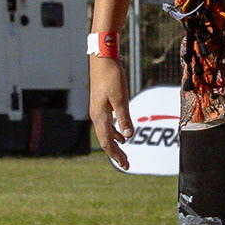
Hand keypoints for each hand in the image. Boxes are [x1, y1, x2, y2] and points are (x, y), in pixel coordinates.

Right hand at [91, 54, 132, 170]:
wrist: (102, 59)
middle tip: (127, 165)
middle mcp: (96, 116)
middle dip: (116, 153)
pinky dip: (115, 132)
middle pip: (106, 140)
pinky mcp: (101, 104)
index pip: (107, 142)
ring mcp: (98, 110)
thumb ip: (124, 117)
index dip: (116, 155)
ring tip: (124, 154)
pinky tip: (122, 135)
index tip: (125, 165)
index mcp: (100, 116)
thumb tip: (128, 136)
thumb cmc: (112, 76)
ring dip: (116, 144)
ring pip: (106, 133)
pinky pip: (107, 124)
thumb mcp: (120, 98)